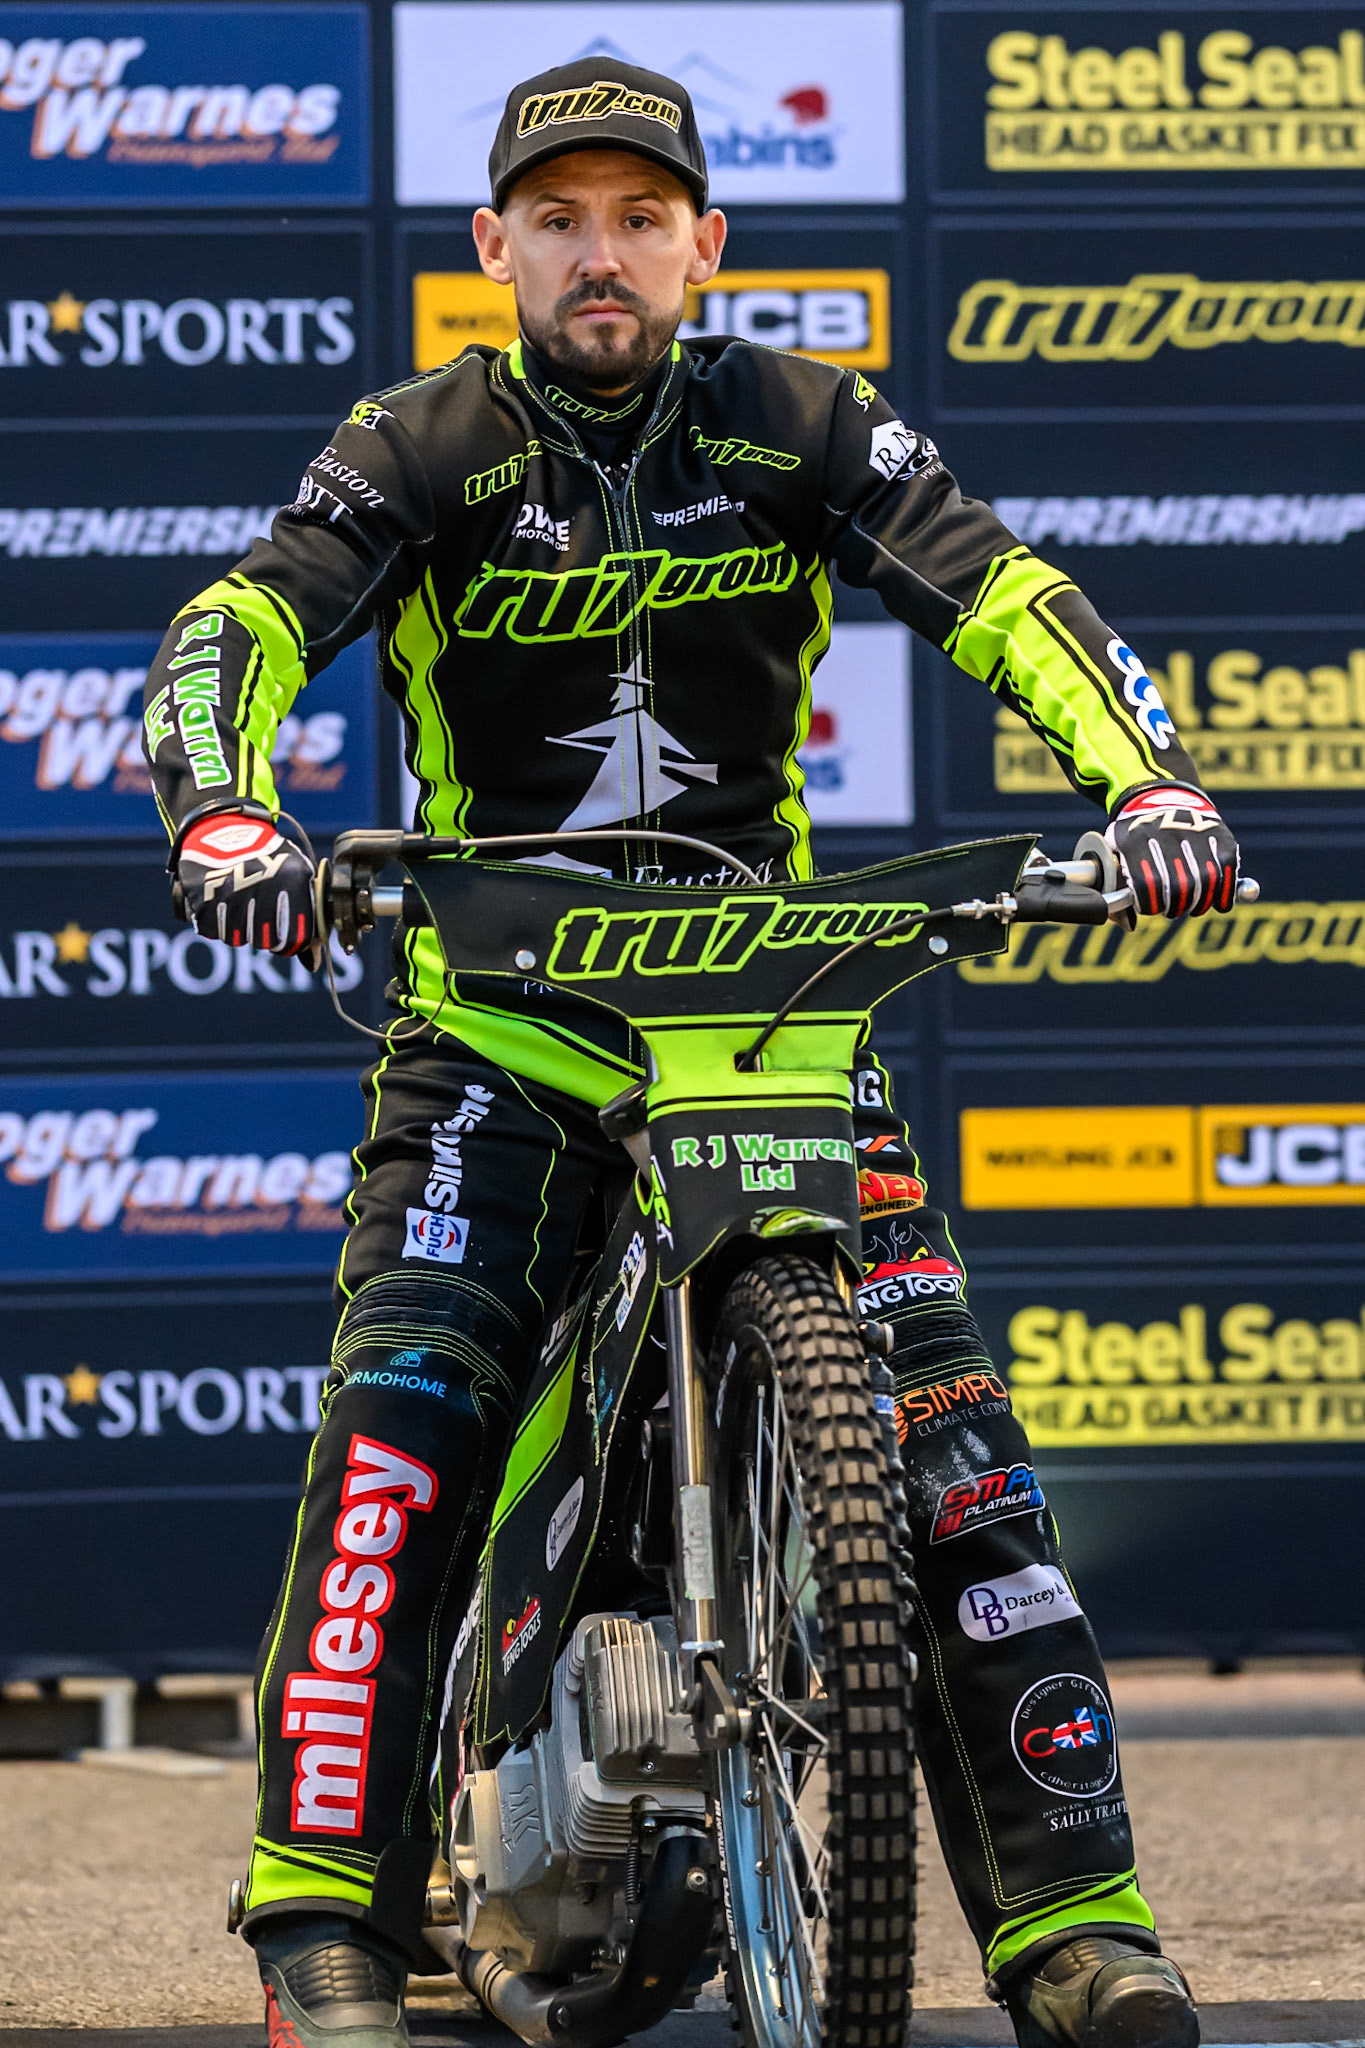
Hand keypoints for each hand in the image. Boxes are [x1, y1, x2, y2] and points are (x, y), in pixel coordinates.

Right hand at [175, 808, 317, 955]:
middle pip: (265, 941)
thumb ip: (307, 920)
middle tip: (256, 911)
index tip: (281, 931)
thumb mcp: (296, 877)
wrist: (223, 828)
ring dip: (238, 926)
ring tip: (238, 900)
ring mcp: (230, 896)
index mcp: (292, 882)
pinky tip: (221, 900)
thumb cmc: (267, 858)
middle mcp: (261, 889)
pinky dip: (215, 921)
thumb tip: (313, 965)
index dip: (288, 941)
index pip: (294, 939)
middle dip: (263, 932)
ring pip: (238, 939)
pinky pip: (213, 931)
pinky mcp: (202, 900)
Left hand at [1105, 784, 1238, 917]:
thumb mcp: (1114, 854)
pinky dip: (1225, 894)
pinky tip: (1219, 903)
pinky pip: (1227, 872)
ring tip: (1192, 907)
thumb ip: (1116, 890)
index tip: (1150, 908)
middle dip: (1174, 906)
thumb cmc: (1133, 836)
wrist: (1160, 797)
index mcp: (1135, 838)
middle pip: (1179, 886)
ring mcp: (1196, 832)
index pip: (1147, 884)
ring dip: (1199, 903)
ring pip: (1205, 882)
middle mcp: (1167, 833)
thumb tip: (1128, 926)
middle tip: (1171, 909)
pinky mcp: (1220, 836)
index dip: (1150, 903)